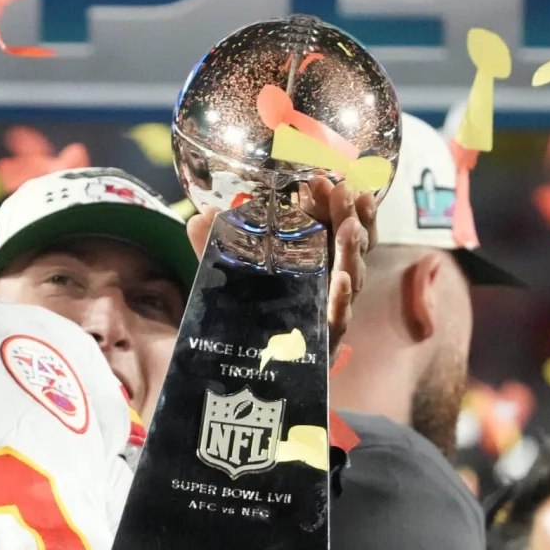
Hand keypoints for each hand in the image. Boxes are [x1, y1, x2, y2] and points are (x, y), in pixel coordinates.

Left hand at [187, 172, 378, 358]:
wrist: (247, 372)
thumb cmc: (246, 315)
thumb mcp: (229, 276)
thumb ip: (216, 248)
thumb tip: (197, 216)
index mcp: (314, 258)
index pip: (333, 223)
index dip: (333, 201)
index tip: (324, 177)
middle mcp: (328, 281)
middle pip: (351, 246)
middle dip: (351, 217)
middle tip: (345, 191)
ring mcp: (330, 310)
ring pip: (350, 279)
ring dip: (352, 250)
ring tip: (349, 227)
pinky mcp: (325, 342)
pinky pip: (337, 320)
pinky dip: (340, 299)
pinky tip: (339, 280)